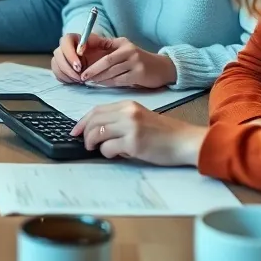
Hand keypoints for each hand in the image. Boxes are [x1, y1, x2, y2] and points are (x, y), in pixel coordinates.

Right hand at [51, 33, 113, 82]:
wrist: (101, 60)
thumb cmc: (103, 51)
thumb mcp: (104, 44)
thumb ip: (100, 42)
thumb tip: (90, 43)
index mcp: (73, 38)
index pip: (65, 42)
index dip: (70, 55)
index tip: (79, 67)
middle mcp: (64, 46)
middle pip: (57, 54)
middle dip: (67, 68)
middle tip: (80, 77)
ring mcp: (60, 57)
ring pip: (55, 65)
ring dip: (66, 75)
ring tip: (79, 80)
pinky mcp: (60, 68)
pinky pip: (57, 74)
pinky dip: (65, 79)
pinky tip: (75, 81)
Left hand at [72, 100, 205, 164]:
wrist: (185, 141)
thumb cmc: (164, 133)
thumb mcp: (141, 118)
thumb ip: (120, 119)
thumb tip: (98, 130)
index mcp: (128, 105)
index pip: (96, 110)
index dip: (83, 122)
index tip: (75, 131)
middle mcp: (128, 113)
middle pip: (94, 121)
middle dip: (85, 134)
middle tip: (87, 144)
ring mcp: (130, 128)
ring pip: (98, 134)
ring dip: (95, 145)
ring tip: (101, 150)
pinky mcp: (134, 143)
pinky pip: (108, 148)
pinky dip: (108, 153)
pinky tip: (119, 154)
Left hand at [81, 37, 176, 88]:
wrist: (162, 68)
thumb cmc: (139, 59)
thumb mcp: (125, 48)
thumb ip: (109, 48)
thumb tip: (87, 50)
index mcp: (124, 44)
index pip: (104, 49)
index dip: (92, 56)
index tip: (80, 63)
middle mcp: (130, 51)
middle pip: (106, 62)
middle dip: (93, 70)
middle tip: (82, 77)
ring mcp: (135, 63)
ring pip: (112, 72)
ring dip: (99, 78)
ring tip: (89, 81)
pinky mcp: (139, 74)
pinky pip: (120, 80)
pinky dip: (109, 83)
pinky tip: (102, 84)